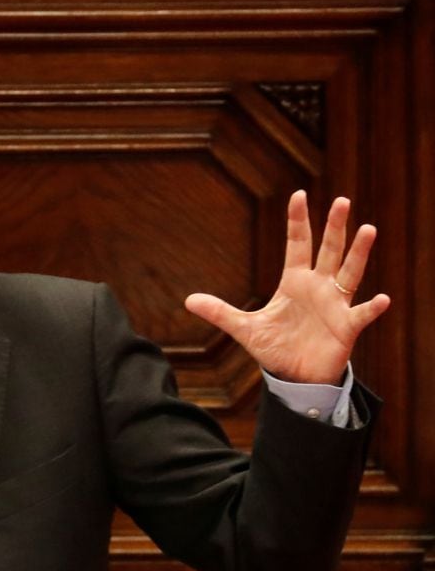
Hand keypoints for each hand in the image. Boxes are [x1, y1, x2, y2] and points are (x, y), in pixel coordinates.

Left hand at [184, 190, 390, 383]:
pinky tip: (382, 298)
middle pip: (328, 250)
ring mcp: (335, 305)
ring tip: (368, 229)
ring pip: (350, 273)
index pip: (298, 244)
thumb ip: (220, 312)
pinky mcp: (347, 327)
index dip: (298, 221)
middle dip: (334, 227)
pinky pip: (362, 314)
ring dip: (359, 253)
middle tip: (341, 201)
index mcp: (294, 282)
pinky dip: (371, 307)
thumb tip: (188, 300)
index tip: (299, 194)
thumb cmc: (275, 348)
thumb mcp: (244, 329)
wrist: (295, 376)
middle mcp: (318, 287)